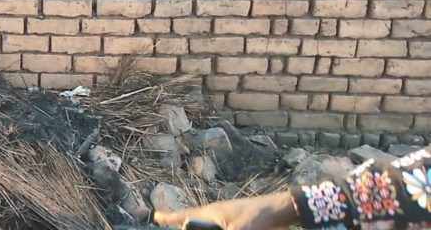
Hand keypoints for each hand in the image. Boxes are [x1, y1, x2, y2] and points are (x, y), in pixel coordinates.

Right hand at [154, 192, 296, 229]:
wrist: (281, 210)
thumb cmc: (259, 215)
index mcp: (212, 213)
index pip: (185, 215)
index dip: (170, 217)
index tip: (156, 217)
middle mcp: (215, 216)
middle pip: (194, 224)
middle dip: (183, 224)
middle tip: (169, 219)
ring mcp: (226, 221)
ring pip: (207, 226)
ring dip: (197, 227)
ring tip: (187, 225)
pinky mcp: (237, 226)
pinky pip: (219, 228)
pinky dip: (211, 228)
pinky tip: (212, 228)